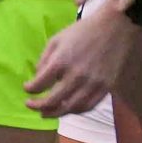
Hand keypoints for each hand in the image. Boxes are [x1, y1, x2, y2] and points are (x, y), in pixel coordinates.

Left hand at [24, 0, 136, 117]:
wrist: (114, 28)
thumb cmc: (81, 32)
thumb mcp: (56, 40)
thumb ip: (45, 60)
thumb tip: (37, 78)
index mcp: (61, 61)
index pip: (40, 84)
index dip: (30, 89)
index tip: (27, 89)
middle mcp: (76, 76)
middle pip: (54, 100)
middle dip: (39, 106)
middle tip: (31, 106)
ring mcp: (93, 84)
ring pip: (71, 107)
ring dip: (56, 113)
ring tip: (46, 113)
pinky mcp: (105, 88)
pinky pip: (89, 106)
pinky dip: (75, 110)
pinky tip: (66, 109)